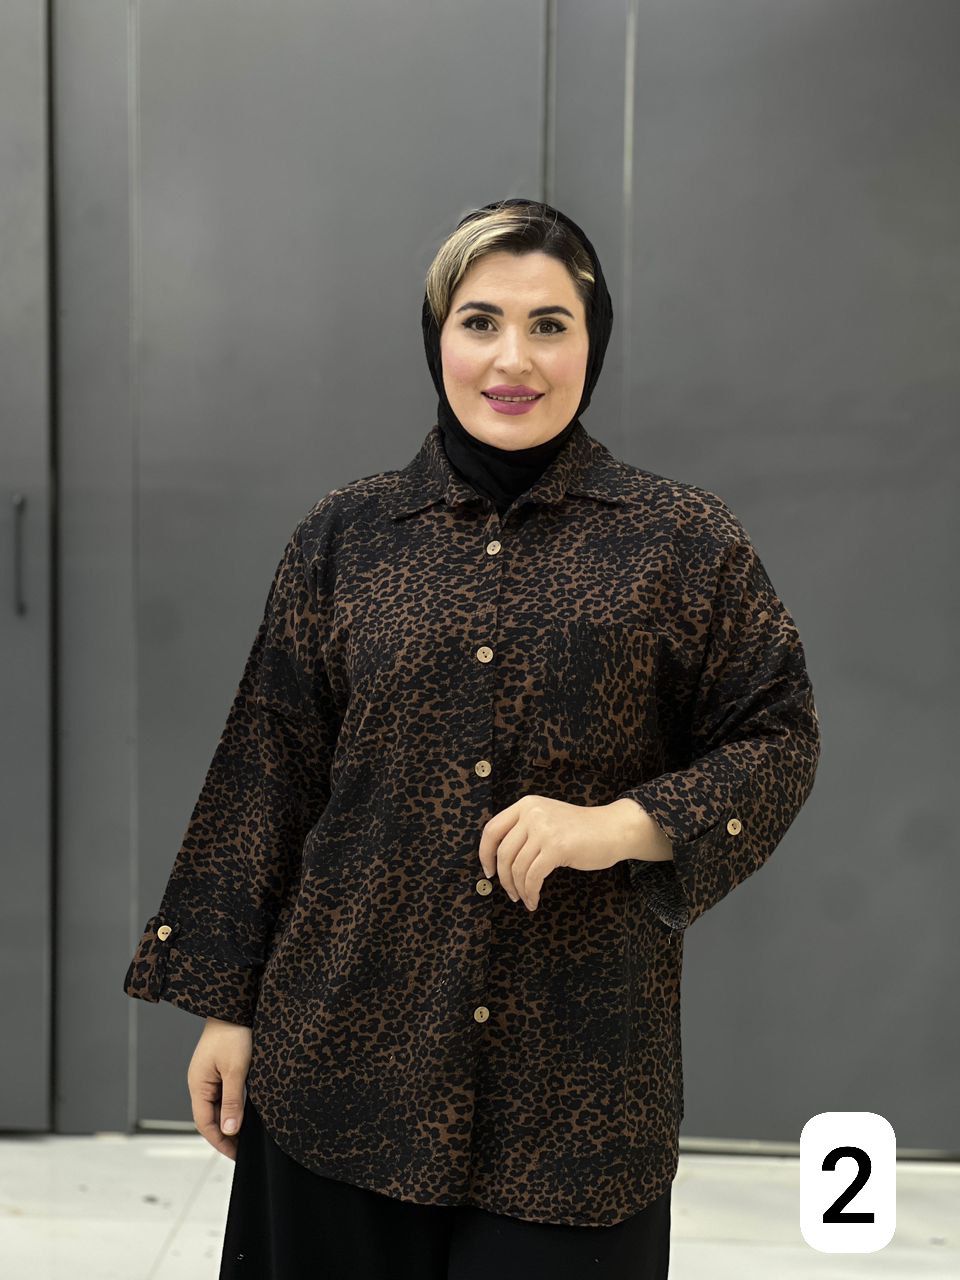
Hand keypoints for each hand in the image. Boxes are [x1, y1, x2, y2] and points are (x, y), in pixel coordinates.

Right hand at [187, 1016, 252, 1159]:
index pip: (205, 1123)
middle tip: (244, 1150)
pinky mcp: (219, 1068)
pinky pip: (223, 1094)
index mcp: (198, 1085)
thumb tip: (229, 1131)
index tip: (237, 1155)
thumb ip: (232, 1101)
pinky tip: (246, 1113)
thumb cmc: (234, 1034)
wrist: (235, 1004)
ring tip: (246, 1137)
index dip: (221, 1142)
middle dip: (225, 1135)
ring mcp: (209, 1076)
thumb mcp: (235, 1070)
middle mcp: (200, 1083)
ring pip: (217, 1106)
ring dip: (230, 1121)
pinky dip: (233, 1106)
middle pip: (210, 1117)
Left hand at [478, 795, 630, 912]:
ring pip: (517, 867)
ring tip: (525, 898)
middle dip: (504, 878)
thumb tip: (498, 859)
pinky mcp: (556, 847)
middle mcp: (531, 813)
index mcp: (526, 804)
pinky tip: (534, 899)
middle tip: (511, 893)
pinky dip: (531, 892)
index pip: (491, 829)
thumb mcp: (547, 819)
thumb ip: (524, 830)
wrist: (613, 829)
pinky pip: (533, 877)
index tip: (488, 871)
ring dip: (519, 889)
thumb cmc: (581, 830)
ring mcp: (544, 829)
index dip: (485, 854)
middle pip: (503, 853)